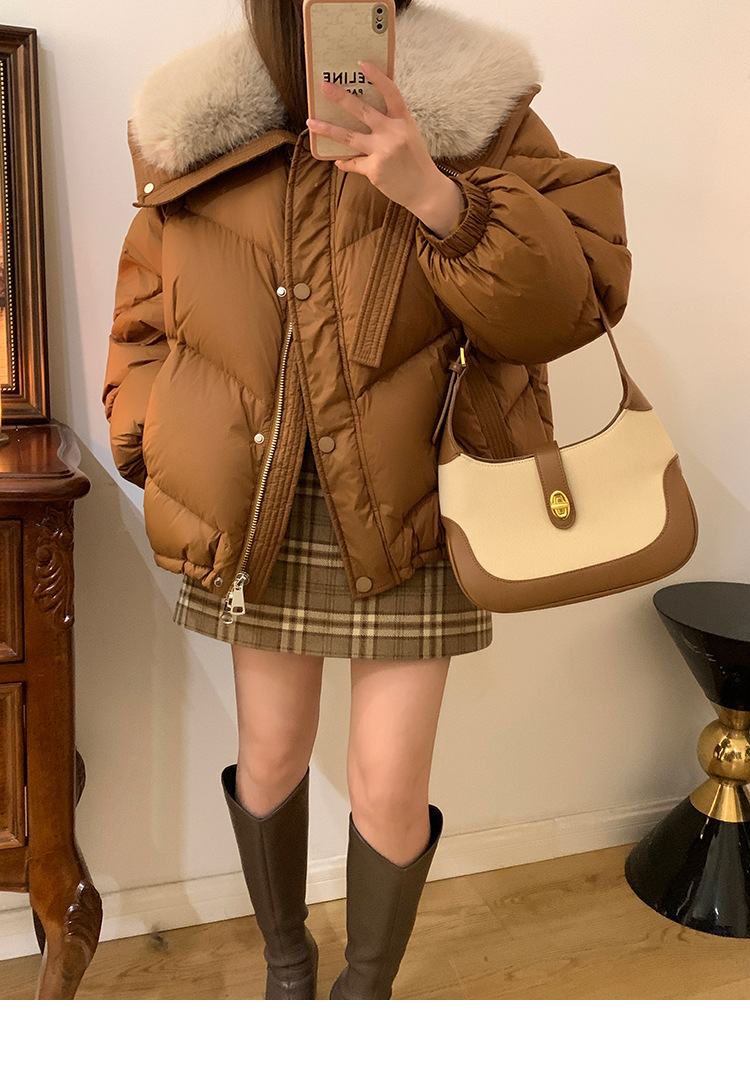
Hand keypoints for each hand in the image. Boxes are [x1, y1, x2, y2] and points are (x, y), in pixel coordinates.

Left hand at [306, 60, 465, 237]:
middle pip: (363, 111)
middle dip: (341, 98)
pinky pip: (353, 162)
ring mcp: (382, 151)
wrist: (424, 190)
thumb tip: (365, 111)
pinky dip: (345, 161)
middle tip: (324, 86)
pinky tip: (339, 160)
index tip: (361, 64)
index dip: (377, 77)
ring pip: (349, 137)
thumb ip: (392, 122)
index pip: (390, 93)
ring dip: (327, 129)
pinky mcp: (374, 170)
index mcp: (403, 121)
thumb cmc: (415, 160)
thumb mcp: (409, 134)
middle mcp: (393, 133)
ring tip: (311, 122)